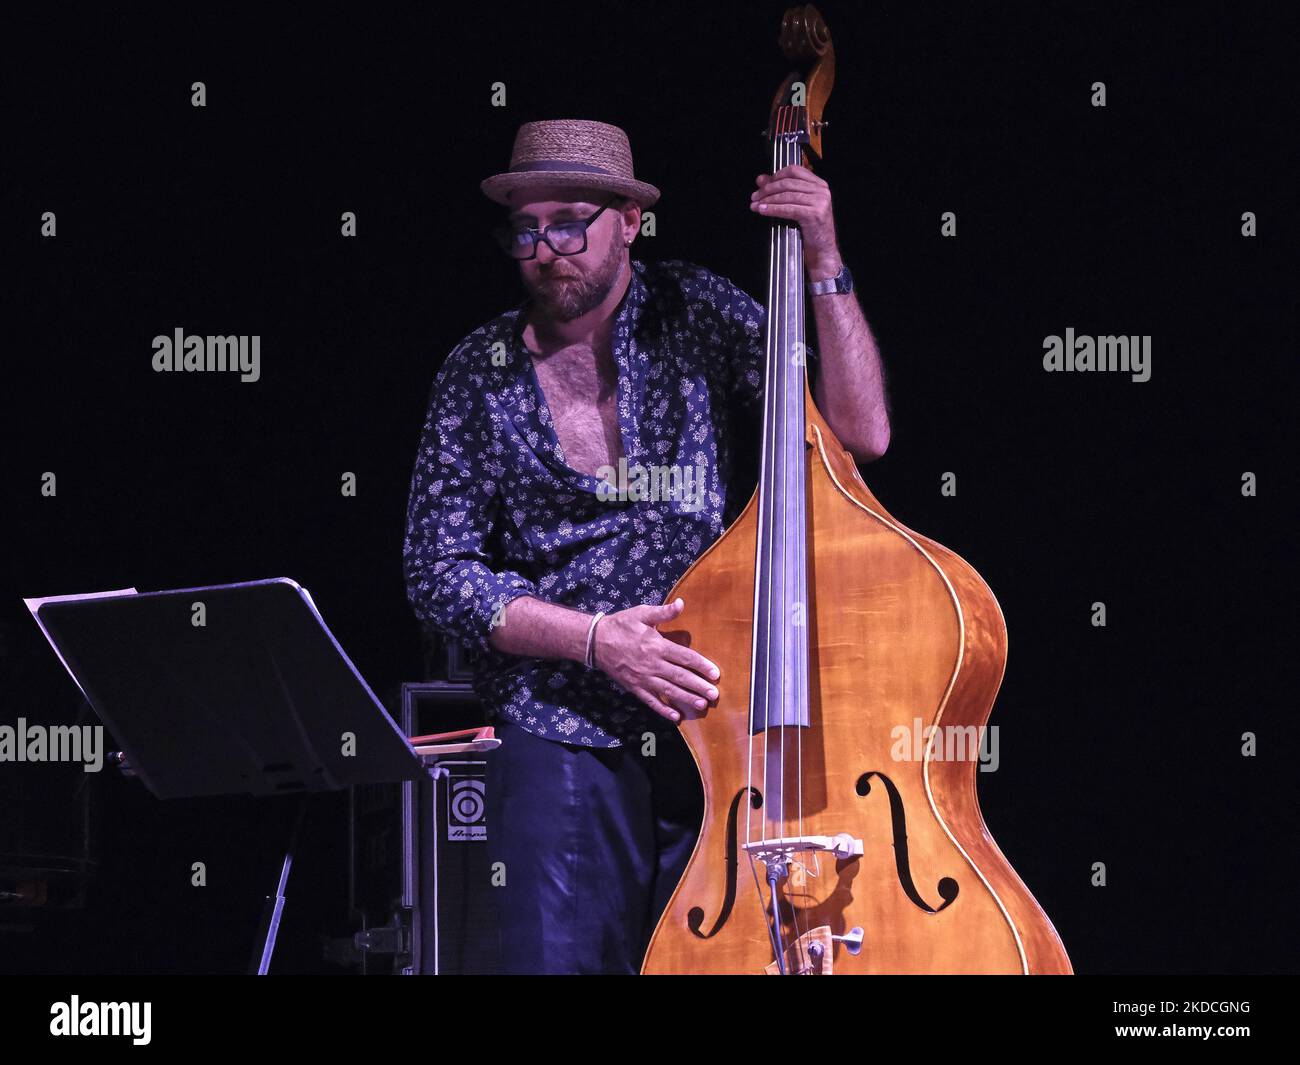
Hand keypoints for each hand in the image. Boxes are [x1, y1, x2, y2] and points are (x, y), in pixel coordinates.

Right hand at [592, 598, 720, 722]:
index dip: (701, 665)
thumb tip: (682, 603)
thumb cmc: (621, 625)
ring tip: (701, 705)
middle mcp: (652, 664)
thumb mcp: (641, 613)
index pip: (684, 657)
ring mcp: (643, 678)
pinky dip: (663, 710)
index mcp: (656, 645)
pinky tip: (676, 717)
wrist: (595, 641)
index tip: (715, 673)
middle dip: (698, 686)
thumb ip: (663, 612)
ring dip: (686, 698)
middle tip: (714, 694)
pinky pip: (651, 701)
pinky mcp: (635, 687)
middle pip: (680, 677)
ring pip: (668, 691)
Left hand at [750, 164, 842, 277]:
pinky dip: (773, 209)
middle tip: (755, 196)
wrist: (823, 252)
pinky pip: (788, 209)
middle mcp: (822, 190)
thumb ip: (781, 191)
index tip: (762, 184)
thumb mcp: (797, 207)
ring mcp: (819, 202)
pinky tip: (762, 211)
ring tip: (755, 205)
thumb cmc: (810, 231)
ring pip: (786, 196)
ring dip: (767, 200)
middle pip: (788, 183)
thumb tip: (761, 179)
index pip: (794, 170)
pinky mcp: (814, 214)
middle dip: (767, 189)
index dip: (776, 176)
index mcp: (819, 185)